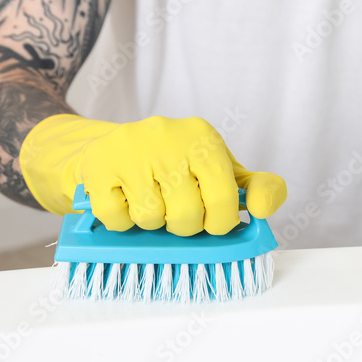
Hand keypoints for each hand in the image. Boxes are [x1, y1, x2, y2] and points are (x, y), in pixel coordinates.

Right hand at [19, 115, 285, 235]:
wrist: (116, 148)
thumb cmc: (178, 165)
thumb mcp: (222, 169)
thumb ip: (256, 188)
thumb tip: (263, 209)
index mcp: (203, 137)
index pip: (224, 197)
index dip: (220, 222)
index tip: (213, 221)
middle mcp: (168, 135)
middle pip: (186, 215)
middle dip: (184, 226)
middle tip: (177, 212)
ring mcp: (130, 149)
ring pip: (150, 218)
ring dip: (152, 223)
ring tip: (151, 202)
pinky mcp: (98, 165)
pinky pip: (117, 218)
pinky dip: (122, 222)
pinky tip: (126, 200)